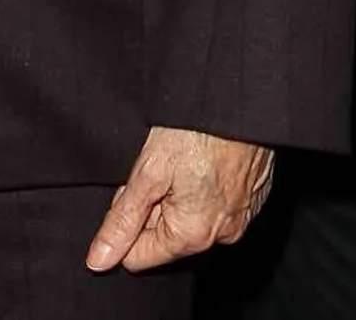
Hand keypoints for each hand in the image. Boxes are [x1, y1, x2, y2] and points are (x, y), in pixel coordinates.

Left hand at [86, 126, 273, 273]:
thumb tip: (99, 260)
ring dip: (182, 194)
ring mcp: (243, 214)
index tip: (139, 184)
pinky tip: (207, 157)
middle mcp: (224, 234)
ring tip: (186, 157)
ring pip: (193, 217)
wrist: (238, 94)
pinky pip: (220, 202)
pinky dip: (208, 185)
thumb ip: (122, 220)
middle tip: (162, 165)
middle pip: (168, 236)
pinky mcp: (256, 194)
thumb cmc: (198, 127)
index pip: (139, 256)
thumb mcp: (148, 171)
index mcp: (193, 234)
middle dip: (156, 205)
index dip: (129, 219)